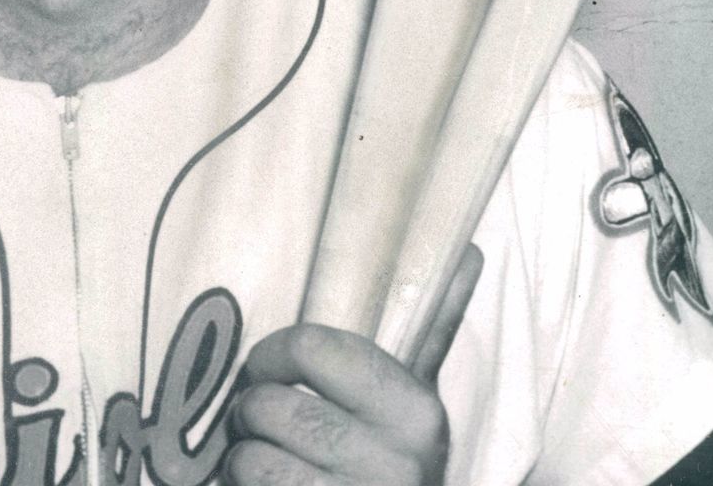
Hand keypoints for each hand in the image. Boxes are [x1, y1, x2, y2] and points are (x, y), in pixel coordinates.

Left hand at [226, 247, 483, 485]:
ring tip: (266, 456)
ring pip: (250, 456)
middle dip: (251, 409)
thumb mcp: (413, 400)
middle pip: (271, 404)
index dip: (273, 353)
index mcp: (415, 411)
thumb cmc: (394, 459)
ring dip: (244, 455)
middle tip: (260, 417)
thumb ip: (434, 326)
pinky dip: (241, 484)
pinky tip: (271, 485)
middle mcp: (392, 462)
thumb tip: (470, 250)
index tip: (270, 366)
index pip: (312, 348)